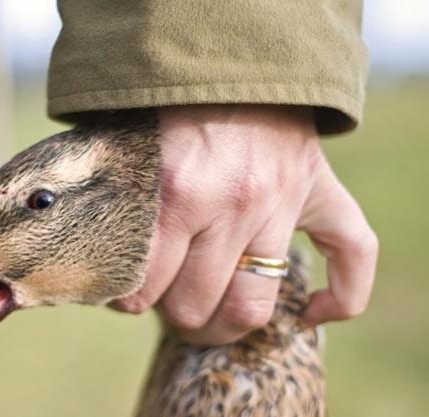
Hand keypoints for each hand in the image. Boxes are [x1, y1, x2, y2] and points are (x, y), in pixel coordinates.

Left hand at [111, 105, 377, 345]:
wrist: (230, 63)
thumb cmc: (170, 108)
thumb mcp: (131, 148)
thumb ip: (116, 200)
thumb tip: (93, 256)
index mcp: (177, 192)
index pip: (148, 286)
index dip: (130, 303)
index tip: (125, 298)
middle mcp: (232, 203)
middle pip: (197, 305)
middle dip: (173, 317)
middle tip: (164, 308)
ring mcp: (281, 203)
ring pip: (252, 305)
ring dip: (223, 325)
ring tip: (207, 318)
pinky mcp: (320, 194)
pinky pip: (351, 258)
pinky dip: (339, 300)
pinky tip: (310, 316)